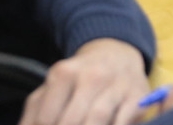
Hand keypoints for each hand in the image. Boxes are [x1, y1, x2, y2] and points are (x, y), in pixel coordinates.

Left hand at [19, 38, 147, 124]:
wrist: (118, 54)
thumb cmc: (80, 78)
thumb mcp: (53, 87)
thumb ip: (34, 114)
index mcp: (63, 73)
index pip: (46, 119)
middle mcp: (91, 76)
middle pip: (70, 121)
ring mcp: (117, 85)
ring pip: (96, 120)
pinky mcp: (138, 96)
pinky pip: (123, 122)